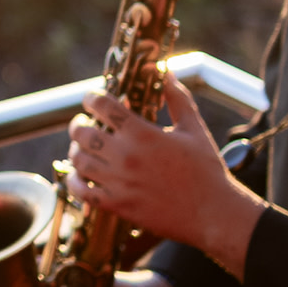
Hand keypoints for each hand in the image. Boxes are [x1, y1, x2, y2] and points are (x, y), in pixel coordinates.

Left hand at [64, 75, 266, 279]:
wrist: (213, 213)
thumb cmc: (206, 170)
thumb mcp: (194, 128)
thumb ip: (177, 98)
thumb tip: (166, 73)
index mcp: (143, 134)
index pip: (103, 105)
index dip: (91, 98)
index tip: (91, 99)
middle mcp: (126, 156)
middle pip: (82, 132)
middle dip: (78, 124)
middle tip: (83, 124)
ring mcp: (119, 182)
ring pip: (78, 160)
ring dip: (75, 150)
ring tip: (81, 148)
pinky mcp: (117, 205)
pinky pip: (81, 191)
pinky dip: (74, 181)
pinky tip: (80, 176)